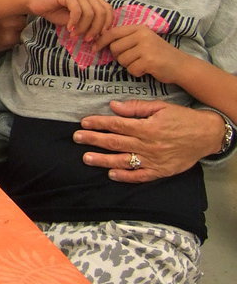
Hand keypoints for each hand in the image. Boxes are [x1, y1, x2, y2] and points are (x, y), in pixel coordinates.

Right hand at [26, 0, 110, 38]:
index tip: (99, 36)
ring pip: (90, 13)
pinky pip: (78, 11)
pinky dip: (75, 22)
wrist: (33, 1)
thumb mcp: (73, 19)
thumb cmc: (52, 10)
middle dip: (96, 29)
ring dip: (84, 27)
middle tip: (87, 39)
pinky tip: (68, 28)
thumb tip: (98, 35)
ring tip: (75, 35)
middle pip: (101, 12)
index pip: (107, 9)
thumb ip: (86, 23)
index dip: (107, 24)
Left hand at [75, 100, 223, 181]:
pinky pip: (140, 176)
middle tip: (77, 138)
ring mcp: (154, 160)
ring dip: (103, 160)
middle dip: (94, 140)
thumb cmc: (183, 119)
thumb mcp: (160, 107)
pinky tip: (111, 174)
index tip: (84, 122)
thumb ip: (136, 108)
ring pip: (123, 161)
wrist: (207, 135)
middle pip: (115, 142)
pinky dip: (125, 176)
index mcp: (146, 128)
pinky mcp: (161, 171)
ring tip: (86, 158)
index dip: (98, 123)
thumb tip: (114, 106)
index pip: (116, 125)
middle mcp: (148, 145)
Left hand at [96, 24, 186, 82]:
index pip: (112, 32)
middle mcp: (142, 35)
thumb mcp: (143, 40)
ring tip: (142, 63)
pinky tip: (147, 69)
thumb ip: (126, 38)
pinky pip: (131, 69)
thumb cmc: (158, 53)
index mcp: (139, 28)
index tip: (94, 48)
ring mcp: (146, 47)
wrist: (181, 65)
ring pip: (122, 60)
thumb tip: (99, 41)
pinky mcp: (149, 60)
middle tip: (132, 59)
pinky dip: (137, 72)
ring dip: (129, 66)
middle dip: (119, 57)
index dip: (100, 41)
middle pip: (115, 48)